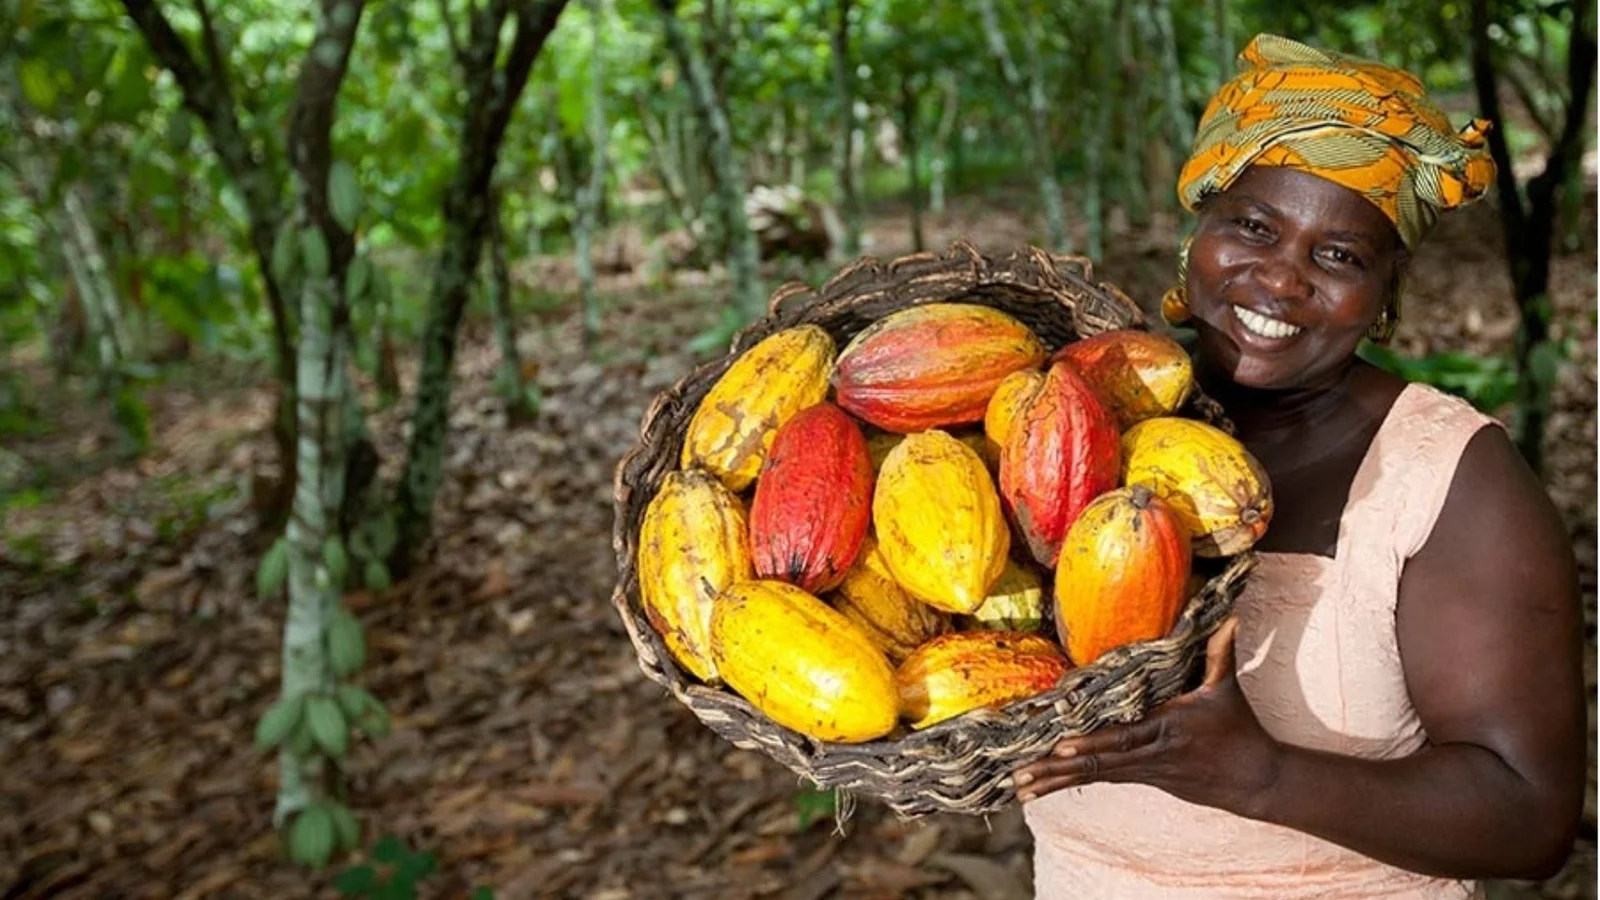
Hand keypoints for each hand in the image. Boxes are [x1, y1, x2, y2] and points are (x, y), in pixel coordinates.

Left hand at [1010, 617, 1282, 818]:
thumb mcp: (1227, 689)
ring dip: (1054, 781)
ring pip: (1093, 776)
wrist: (1254, 780)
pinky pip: (1100, 780)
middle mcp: (1149, 753)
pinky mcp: (1142, 779)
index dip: (1092, 743)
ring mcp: (1143, 770)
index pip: (1123, 737)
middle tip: (1020, 772)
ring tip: (1018, 786)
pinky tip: (1040, 789)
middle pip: (1098, 762)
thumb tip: (1227, 615)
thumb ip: (1220, 651)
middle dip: (1057, 768)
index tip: (1061, 745)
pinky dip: (1068, 783)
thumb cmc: (1239, 728)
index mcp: (1166, 728)